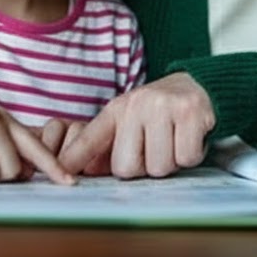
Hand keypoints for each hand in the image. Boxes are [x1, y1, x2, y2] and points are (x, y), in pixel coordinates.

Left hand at [57, 73, 214, 178]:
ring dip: (170, 161)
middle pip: (127, 167)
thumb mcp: (129, 122)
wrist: (198, 85)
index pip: (90, 138)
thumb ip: (105, 147)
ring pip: (159, 167)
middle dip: (144, 166)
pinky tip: (189, 136)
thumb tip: (81, 171)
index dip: (74, 157)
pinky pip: (185, 158)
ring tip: (173, 140)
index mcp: (117, 110)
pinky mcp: (190, 113)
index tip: (58, 171)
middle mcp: (137, 105)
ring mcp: (164, 107)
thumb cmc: (159, 112)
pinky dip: (191, 155)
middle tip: (156, 146)